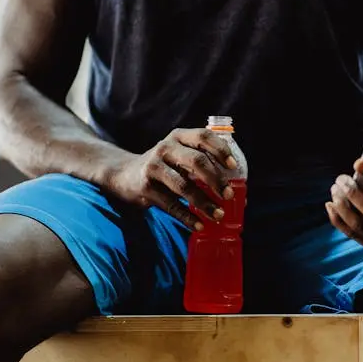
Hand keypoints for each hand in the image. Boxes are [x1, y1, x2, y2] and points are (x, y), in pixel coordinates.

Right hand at [107, 128, 237, 229]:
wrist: (123, 174)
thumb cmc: (163, 166)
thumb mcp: (178, 155)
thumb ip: (202, 163)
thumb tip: (239, 191)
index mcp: (179, 136)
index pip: (203, 137)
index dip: (220, 150)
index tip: (233, 166)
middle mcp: (166, 148)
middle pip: (196, 161)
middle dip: (216, 179)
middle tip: (229, 195)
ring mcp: (154, 167)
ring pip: (184, 186)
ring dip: (204, 202)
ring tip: (219, 215)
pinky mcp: (145, 187)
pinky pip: (171, 205)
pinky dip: (187, 217)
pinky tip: (199, 225)